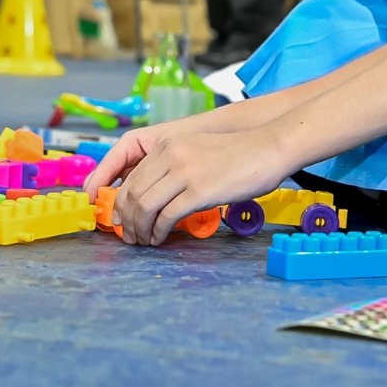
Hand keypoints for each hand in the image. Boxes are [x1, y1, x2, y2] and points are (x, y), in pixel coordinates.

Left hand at [83, 118, 294, 244]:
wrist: (268, 149)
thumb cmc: (237, 155)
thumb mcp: (196, 151)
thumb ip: (173, 167)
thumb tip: (152, 196)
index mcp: (167, 145)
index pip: (131, 176)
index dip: (119, 201)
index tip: (117, 218)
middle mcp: (170, 155)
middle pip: (133, 192)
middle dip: (126, 218)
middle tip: (127, 235)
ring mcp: (184, 172)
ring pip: (144, 206)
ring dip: (139, 228)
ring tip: (142, 240)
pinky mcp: (199, 191)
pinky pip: (166, 216)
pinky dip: (158, 231)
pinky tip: (159, 238)